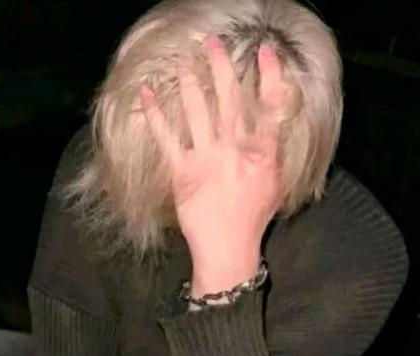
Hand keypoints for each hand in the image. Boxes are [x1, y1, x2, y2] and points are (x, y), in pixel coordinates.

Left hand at [140, 37, 285, 293]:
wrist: (227, 246)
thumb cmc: (252, 218)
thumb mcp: (274, 186)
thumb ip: (271, 154)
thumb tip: (267, 126)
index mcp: (263, 154)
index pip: (271, 107)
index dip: (269, 76)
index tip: (263, 53)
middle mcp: (236, 151)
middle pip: (229, 100)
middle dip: (220, 68)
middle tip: (211, 44)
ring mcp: (208, 159)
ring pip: (197, 111)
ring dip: (189, 82)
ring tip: (182, 60)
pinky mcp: (182, 171)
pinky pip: (167, 136)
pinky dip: (155, 114)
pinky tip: (145, 95)